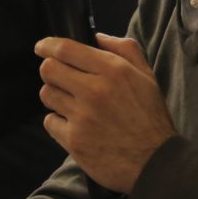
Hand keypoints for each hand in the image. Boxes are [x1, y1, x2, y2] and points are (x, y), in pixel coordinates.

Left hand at [35, 33, 177, 193]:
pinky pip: (50, 121)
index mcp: (113, 70)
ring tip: (72, 103)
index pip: (66, 49)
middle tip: (60, 77)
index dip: (47, 45)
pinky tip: (75, 124)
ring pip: (47, 94)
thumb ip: (124, 49)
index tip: (41, 46)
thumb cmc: (151, 117)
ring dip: (55, 95)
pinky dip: (58, 122)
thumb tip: (97, 36)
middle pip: (48, 69)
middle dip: (51, 70)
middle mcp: (95, 91)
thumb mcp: (147, 75)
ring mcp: (82, 117)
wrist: (155, 162)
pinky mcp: (74, 141)